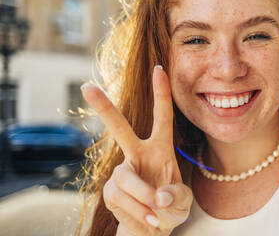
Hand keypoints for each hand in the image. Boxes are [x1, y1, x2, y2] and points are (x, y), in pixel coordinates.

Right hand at [81, 66, 192, 234]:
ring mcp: (122, 172)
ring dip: (145, 201)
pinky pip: (123, 200)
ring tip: (158, 216)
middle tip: (86, 87)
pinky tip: (149, 220)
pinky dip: (140, 214)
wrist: (151, 229)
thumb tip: (160, 195)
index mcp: (161, 149)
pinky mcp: (111, 191)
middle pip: (120, 129)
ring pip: (127, 180)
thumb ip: (176, 197)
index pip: (162, 117)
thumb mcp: (182, 202)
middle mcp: (138, 154)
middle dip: (104, 108)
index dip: (161, 93)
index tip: (158, 69)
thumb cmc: (170, 208)